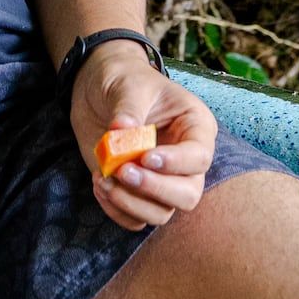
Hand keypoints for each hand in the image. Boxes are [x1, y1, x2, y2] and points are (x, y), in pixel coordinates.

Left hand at [70, 46, 216, 231]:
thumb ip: (127, 108)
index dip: (175, 163)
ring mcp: (162, 179)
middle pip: (188, 195)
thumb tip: (121, 132)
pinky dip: (116, 210)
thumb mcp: (128, 84)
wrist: (99, 88)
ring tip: (104, 178)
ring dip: (131, 202)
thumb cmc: (123, 79)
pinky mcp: (137, 191)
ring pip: (161, 213)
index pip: (199, 157)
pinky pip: (136, 218)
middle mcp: (184, 159)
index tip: (145, 157)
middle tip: (123, 171)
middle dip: (155, 189)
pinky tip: (99, 184)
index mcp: (195, 127)